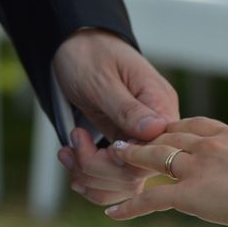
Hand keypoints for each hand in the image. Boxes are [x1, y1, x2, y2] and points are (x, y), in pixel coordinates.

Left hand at [53, 29, 178, 203]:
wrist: (76, 44)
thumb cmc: (89, 54)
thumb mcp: (102, 80)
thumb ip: (127, 108)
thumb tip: (156, 130)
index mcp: (160, 104)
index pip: (156, 151)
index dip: (122, 161)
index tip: (88, 144)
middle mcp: (158, 126)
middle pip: (139, 173)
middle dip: (98, 170)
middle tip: (71, 146)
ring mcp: (142, 138)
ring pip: (126, 182)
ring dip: (91, 177)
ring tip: (66, 153)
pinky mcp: (126, 146)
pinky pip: (116, 178)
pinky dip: (93, 180)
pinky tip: (74, 164)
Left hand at [104, 117, 227, 226]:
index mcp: (227, 134)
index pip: (192, 125)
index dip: (173, 127)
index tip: (163, 129)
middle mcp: (206, 145)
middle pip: (168, 136)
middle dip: (147, 135)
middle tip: (129, 137)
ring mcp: (194, 167)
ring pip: (153, 157)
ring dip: (131, 156)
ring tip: (114, 155)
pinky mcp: (187, 193)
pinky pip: (151, 198)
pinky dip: (130, 206)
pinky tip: (113, 212)